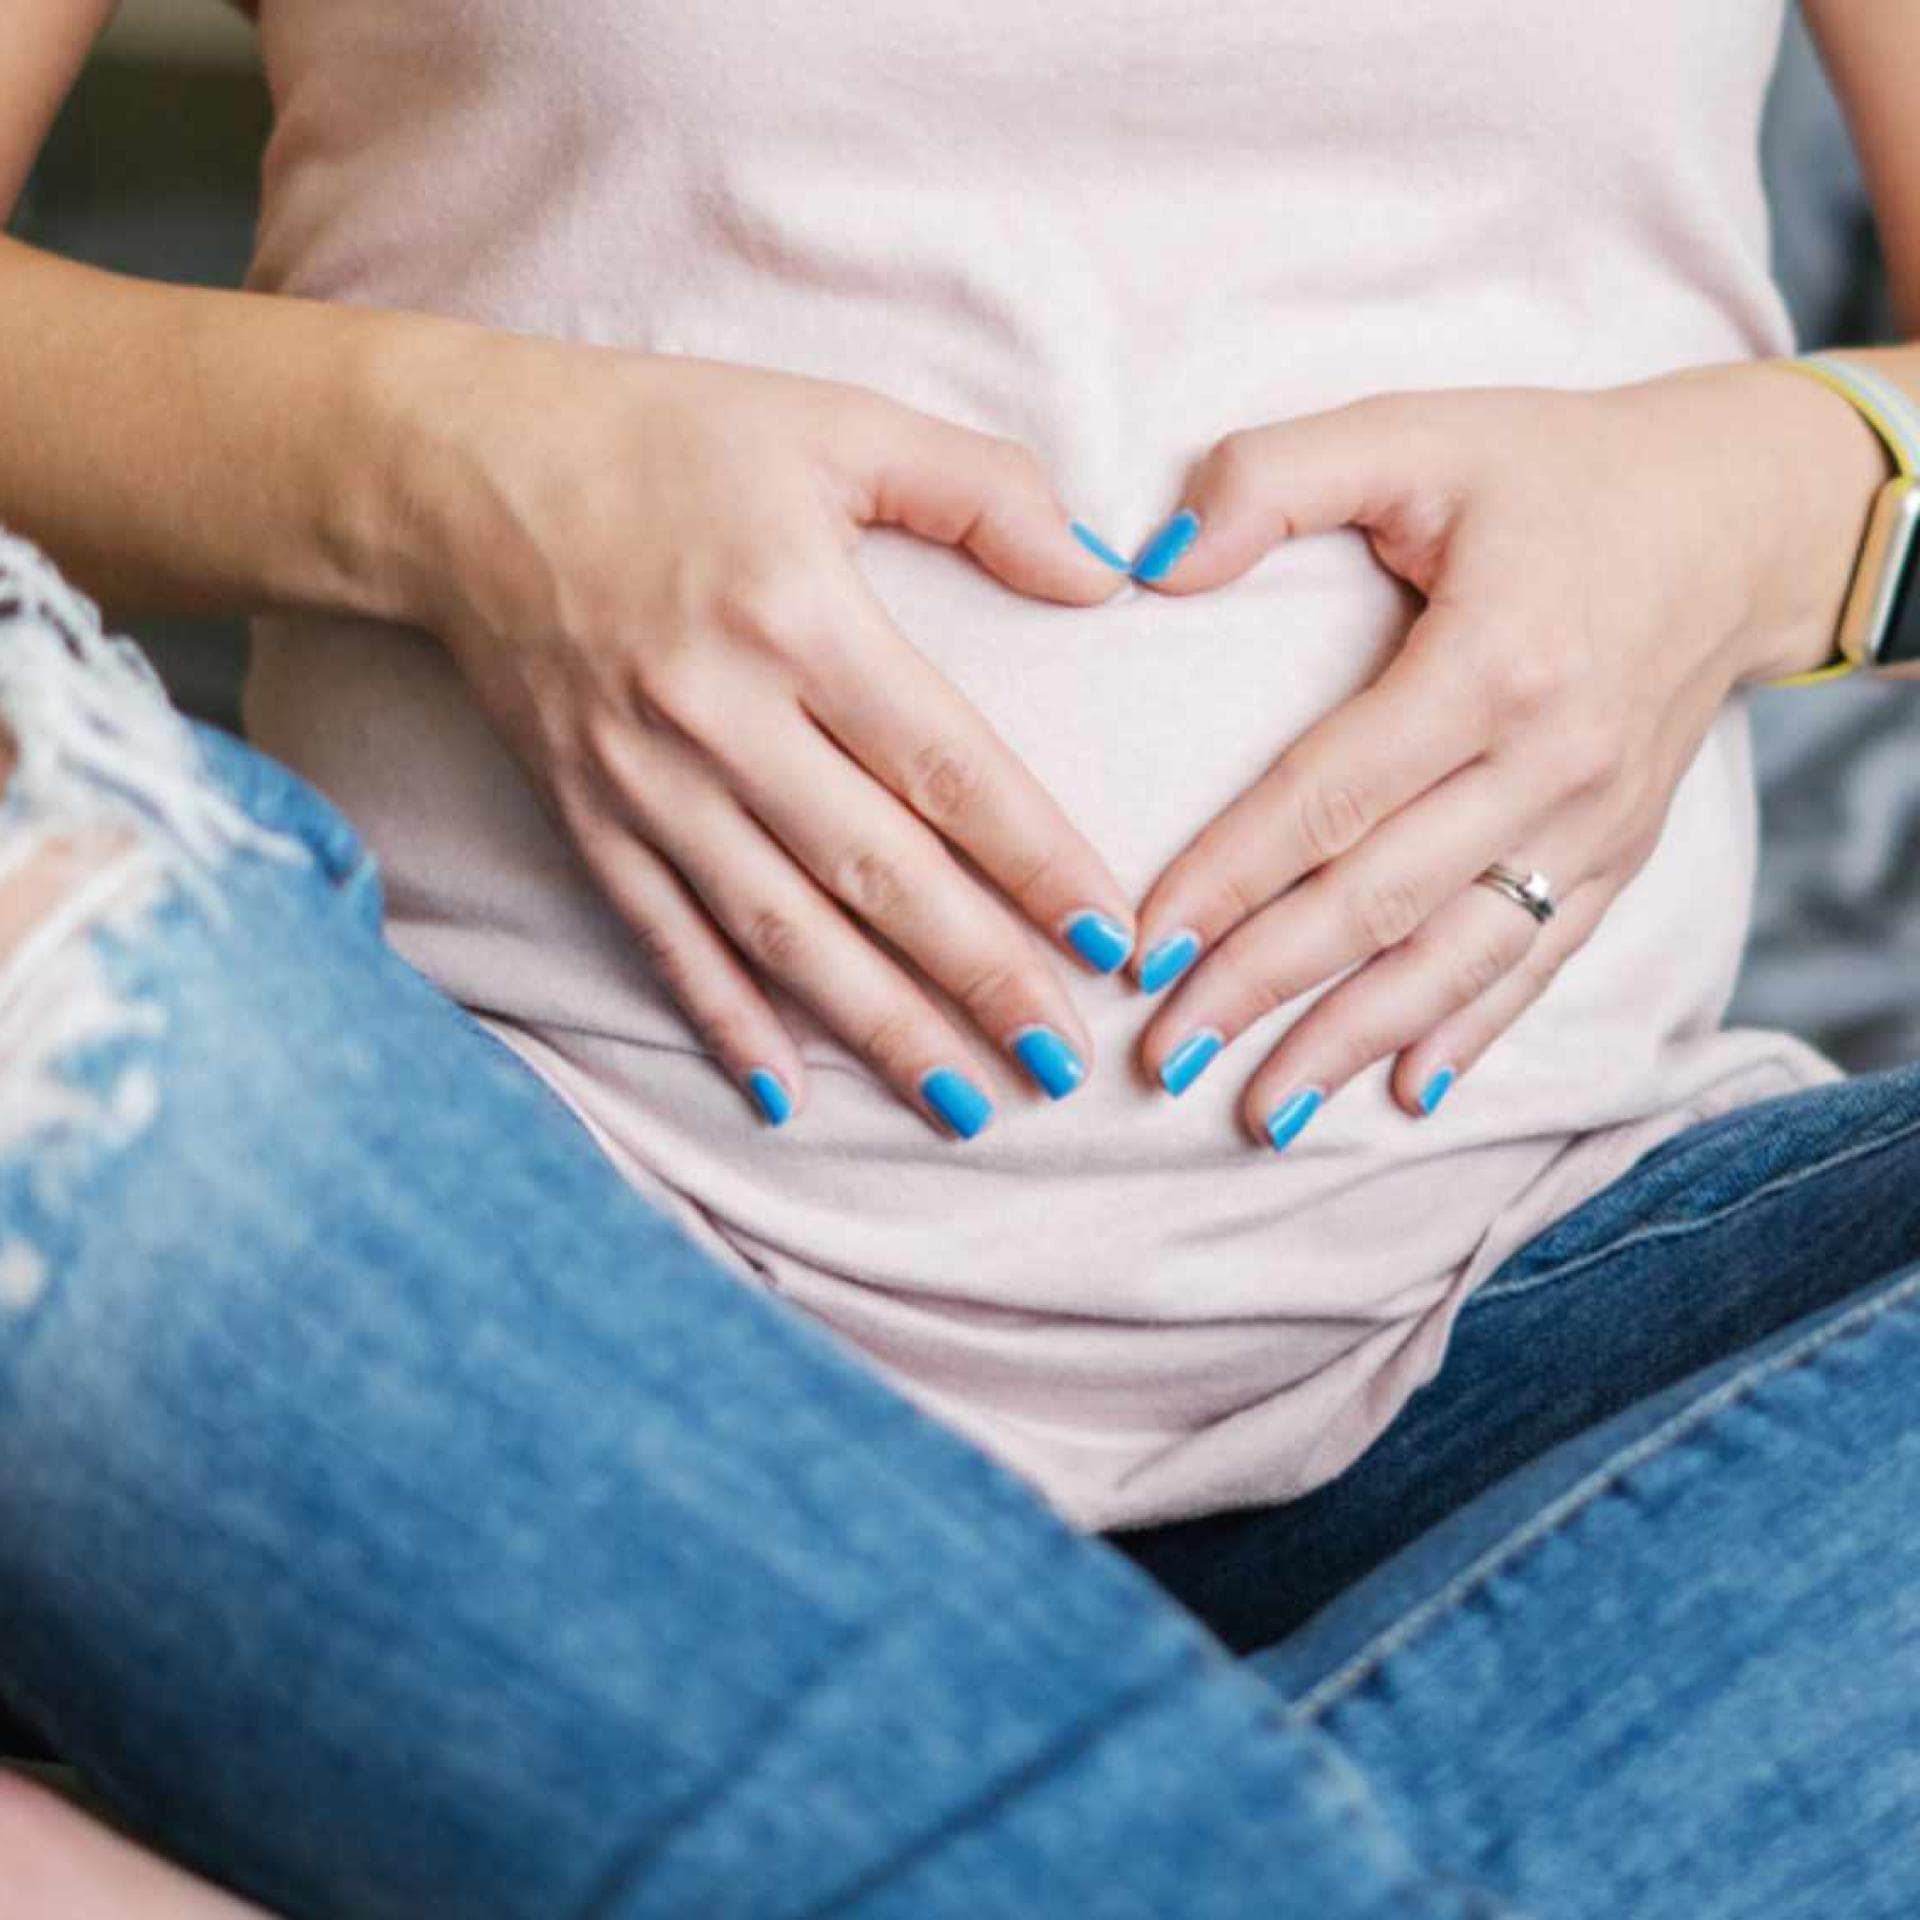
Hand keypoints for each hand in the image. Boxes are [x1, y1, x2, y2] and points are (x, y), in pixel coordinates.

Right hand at [377, 332, 1136, 1136]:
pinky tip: (786, 1094)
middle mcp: (723, 716)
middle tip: (1062, 1063)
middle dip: (979, 976)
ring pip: (780, 931)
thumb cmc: (662, 436)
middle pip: (878, 874)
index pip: (947, 767)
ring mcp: (647, 782)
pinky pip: (663, 937)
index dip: (1035, 862)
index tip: (1109, 940)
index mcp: (800, 616)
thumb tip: (1106, 575)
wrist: (455, 474)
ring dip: (877, 1026)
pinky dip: (724, 1019)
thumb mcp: (834, 421)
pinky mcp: (586, 817)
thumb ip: (981, 491)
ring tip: (963, 1106)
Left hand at [1120, 361, 1889, 1144]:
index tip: (1145, 946)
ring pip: (1456, 957)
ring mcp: (1595, 823)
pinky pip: (1536, 961)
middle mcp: (1552, 762)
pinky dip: (1468, 1032)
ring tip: (1259, 1113)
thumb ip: (1274, 476)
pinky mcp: (1620, 854)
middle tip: (1168, 1054)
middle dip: (1263, 988)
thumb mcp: (1416, 430)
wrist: (1742, 519)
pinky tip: (1402, 1091)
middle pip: (1380, 901)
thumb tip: (1153, 561)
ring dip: (1350, 1040)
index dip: (1230, 877)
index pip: (1330, 797)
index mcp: (1492, 661)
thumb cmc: (1556, 472)